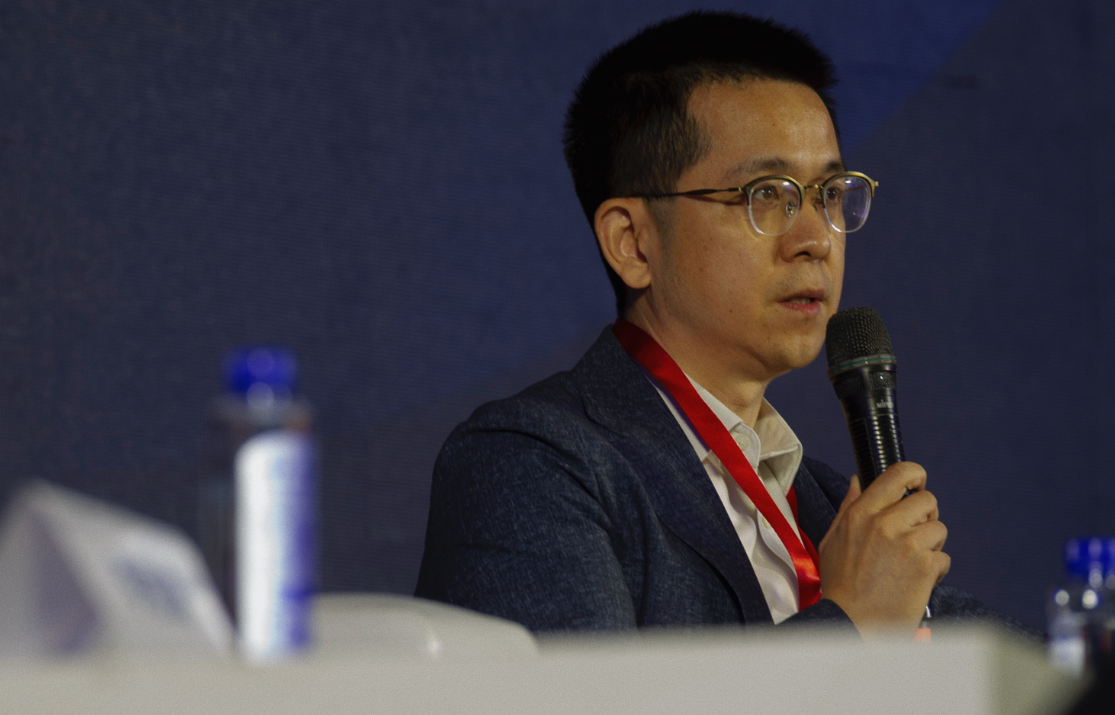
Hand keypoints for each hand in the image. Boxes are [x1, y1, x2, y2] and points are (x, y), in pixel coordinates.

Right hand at [816, 462, 949, 635]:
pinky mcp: (925, 567)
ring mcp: (908, 545)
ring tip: (914, 561)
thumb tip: (859, 480)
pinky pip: (944, 558)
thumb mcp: (833, 540)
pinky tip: (917, 581)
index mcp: (861, 513)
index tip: (918, 483)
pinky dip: (935, 570)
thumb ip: (849, 507)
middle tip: (916, 532)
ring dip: (932, 544)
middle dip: (926, 515)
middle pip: (927, 500)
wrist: (850, 623)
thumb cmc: (839, 584)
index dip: (915, 474)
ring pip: (939, 528)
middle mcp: (886, 523)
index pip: (898, 474)